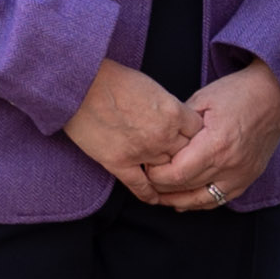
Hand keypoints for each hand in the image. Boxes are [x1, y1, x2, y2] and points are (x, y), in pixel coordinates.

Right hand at [69, 63, 199, 198]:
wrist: (81, 85)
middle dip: (185, 155)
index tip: (190, 137)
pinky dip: (148, 194)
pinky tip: (153, 199)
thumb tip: (176, 118)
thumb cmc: (114, 79)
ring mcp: (142, 151)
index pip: (198, 131)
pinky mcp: (119, 163)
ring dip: (167, 173)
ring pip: (166, 171)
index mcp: (174, 112)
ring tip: (169, 177)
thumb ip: (168, 106)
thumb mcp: (153, 87)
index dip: (195, 135)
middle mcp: (163, 135)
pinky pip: (139, 185)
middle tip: (183, 158)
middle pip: (186, 154)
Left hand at [136, 63, 279, 210]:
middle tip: (145, 178)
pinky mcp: (248, 178)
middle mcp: (230, 164)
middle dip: (160, 187)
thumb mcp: (202, 99)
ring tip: (159, 196)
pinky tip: (183, 202)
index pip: (176, 173)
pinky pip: (219, 200)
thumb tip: (157, 143)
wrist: (276, 94)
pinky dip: (199, 203)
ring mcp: (242, 174)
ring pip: (201, 201)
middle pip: (185, 188)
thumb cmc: (238, 92)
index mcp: (216, 143)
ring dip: (177, 201)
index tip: (146, 164)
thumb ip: (180, 125)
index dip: (155, 174)